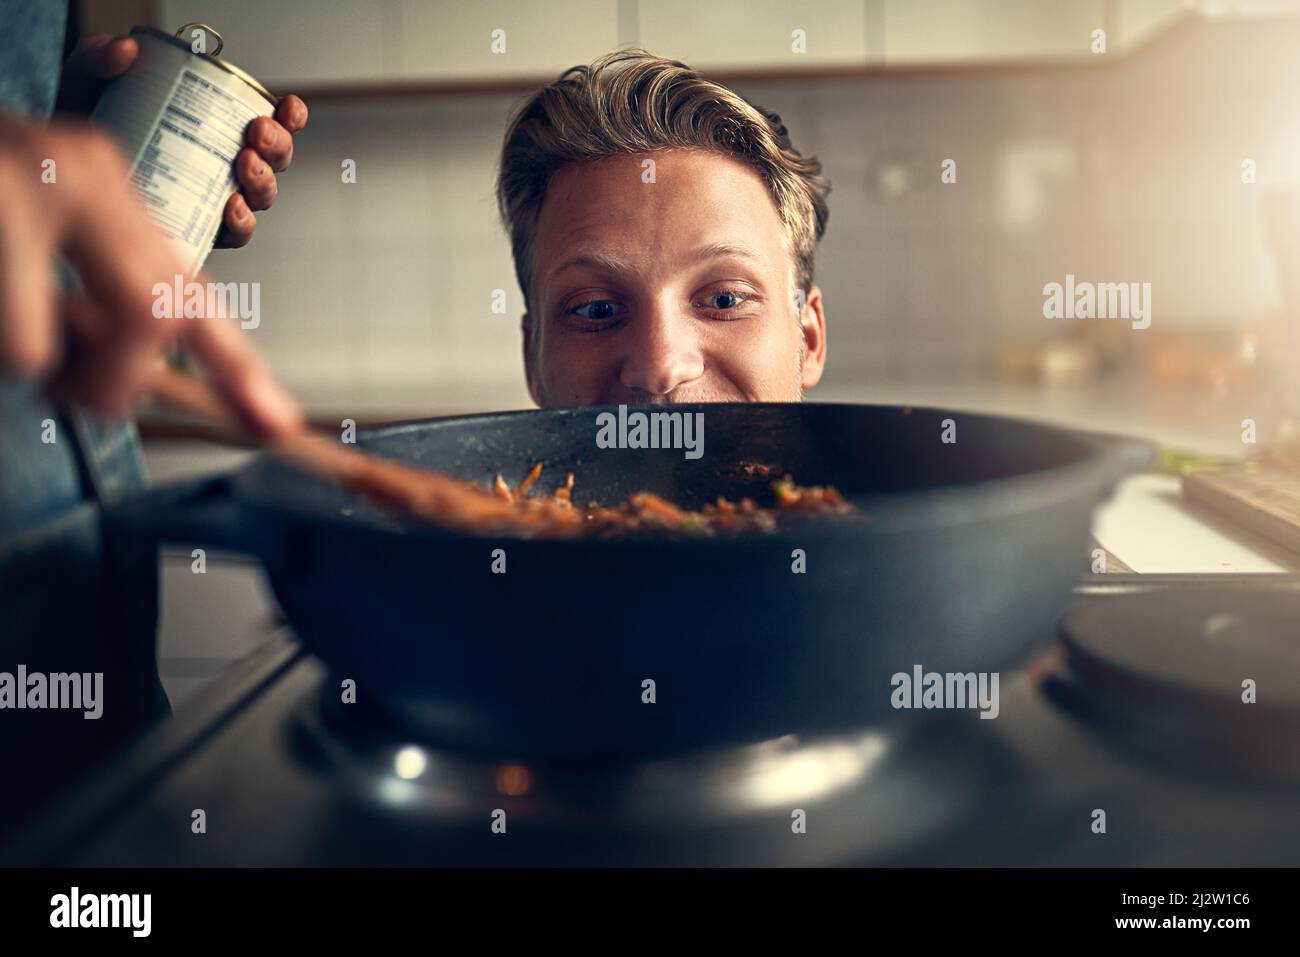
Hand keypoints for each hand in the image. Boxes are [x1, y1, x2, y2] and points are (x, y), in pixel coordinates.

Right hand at [0, 113, 301, 434]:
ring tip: (3, 317)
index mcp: (101, 180)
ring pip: (37, 351)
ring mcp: (5, 199)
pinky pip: (4, 345)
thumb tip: (136, 382)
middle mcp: (67, 176)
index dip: (235, 366)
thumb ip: (101, 292)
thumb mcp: (45, 230)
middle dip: (114, 384)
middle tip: (82, 395)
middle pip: (146, 319)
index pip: (189, 291)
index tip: (275, 423)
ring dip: (23, 360)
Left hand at [56, 34, 308, 248]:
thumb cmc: (88, 124)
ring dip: (263, 180)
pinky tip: (232, 208)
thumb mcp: (89, 82)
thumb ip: (100, 58)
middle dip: (278, 146)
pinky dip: (242, 223)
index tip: (288, 106)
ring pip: (262, 195)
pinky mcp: (199, 229)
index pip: (270, 122)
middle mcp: (226, 165)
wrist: (61, 174)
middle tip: (256, 132)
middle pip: (275, 161)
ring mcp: (215, 199)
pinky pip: (236, 235)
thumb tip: (125, 51)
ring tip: (245, 165)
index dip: (290, 117)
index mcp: (218, 127)